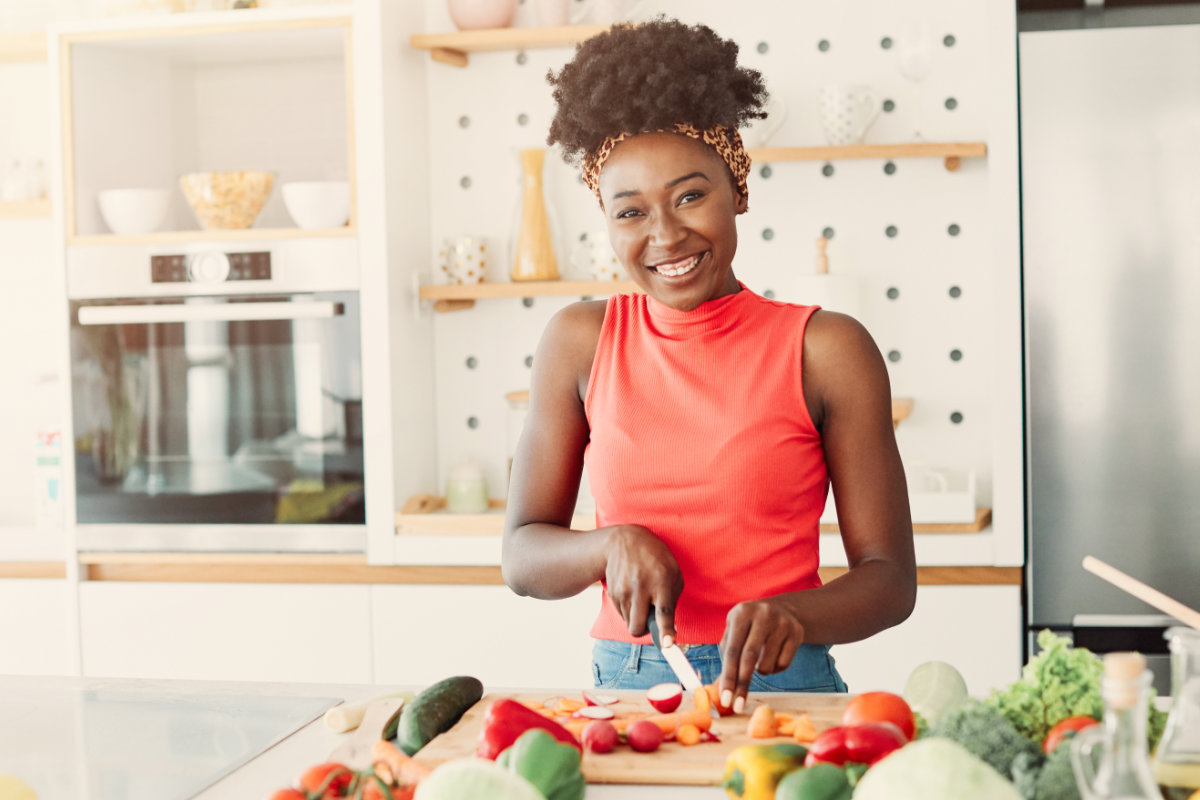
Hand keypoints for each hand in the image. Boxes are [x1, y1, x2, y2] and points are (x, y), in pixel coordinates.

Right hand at [603, 524, 683, 644]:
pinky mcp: (612, 592)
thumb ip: (673, 598)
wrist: (624, 541)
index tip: (667, 644)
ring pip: (629, 623)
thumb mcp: (672, 571)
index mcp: (661, 581)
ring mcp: (624, 590)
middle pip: (638, 627)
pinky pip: (622, 614)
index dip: (665, 630)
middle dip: (644, 631)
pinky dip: (628, 610)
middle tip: (650, 622)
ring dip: (636, 618)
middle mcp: (641, 587)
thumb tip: (671, 628)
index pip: (663, 611)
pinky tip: (632, 593)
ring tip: (641, 599)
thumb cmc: (655, 558)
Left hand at [718, 597, 805, 712]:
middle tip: (737, 706)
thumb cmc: (750, 625)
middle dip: (742, 685)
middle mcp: (762, 615)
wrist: (781, 608)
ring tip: (760, 660)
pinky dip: (775, 669)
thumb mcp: (734, 630)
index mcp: (741, 613)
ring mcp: (781, 623)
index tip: (725, 699)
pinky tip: (774, 655)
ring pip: (767, 664)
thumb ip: (727, 656)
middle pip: (749, 657)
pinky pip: (784, 664)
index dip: (728, 676)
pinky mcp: (797, 632)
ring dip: (760, 672)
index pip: (732, 650)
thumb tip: (719, 688)